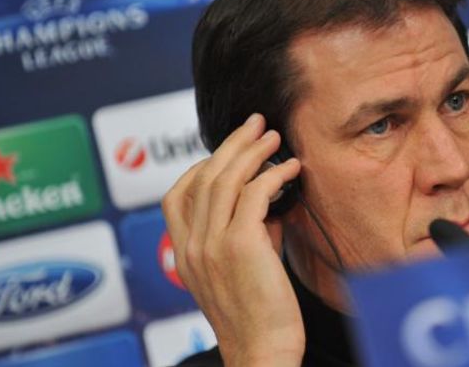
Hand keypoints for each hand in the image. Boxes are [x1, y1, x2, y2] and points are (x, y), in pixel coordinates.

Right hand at [162, 113, 303, 365]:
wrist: (262, 353)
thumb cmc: (259, 316)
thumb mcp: (241, 270)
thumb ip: (247, 232)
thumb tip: (268, 200)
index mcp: (183, 254)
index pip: (177, 195)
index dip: (202, 165)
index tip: (231, 151)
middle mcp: (191, 246)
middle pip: (203, 177)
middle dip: (231, 145)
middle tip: (256, 124)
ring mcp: (211, 245)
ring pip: (225, 179)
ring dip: (252, 151)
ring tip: (273, 136)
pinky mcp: (240, 246)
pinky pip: (253, 194)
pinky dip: (273, 175)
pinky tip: (291, 169)